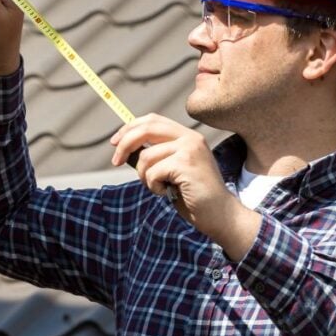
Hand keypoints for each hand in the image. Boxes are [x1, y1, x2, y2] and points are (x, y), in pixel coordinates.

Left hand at [110, 115, 261, 259]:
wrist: (220, 215)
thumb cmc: (194, 197)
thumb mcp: (173, 171)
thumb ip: (157, 156)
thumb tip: (126, 149)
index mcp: (188, 136)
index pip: (153, 120)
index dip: (130, 128)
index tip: (115, 142)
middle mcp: (190, 138)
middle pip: (146, 128)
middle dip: (125, 143)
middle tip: (114, 161)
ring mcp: (189, 149)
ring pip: (146, 156)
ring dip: (144, 176)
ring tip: (159, 187)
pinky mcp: (186, 164)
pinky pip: (153, 172)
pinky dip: (153, 186)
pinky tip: (166, 192)